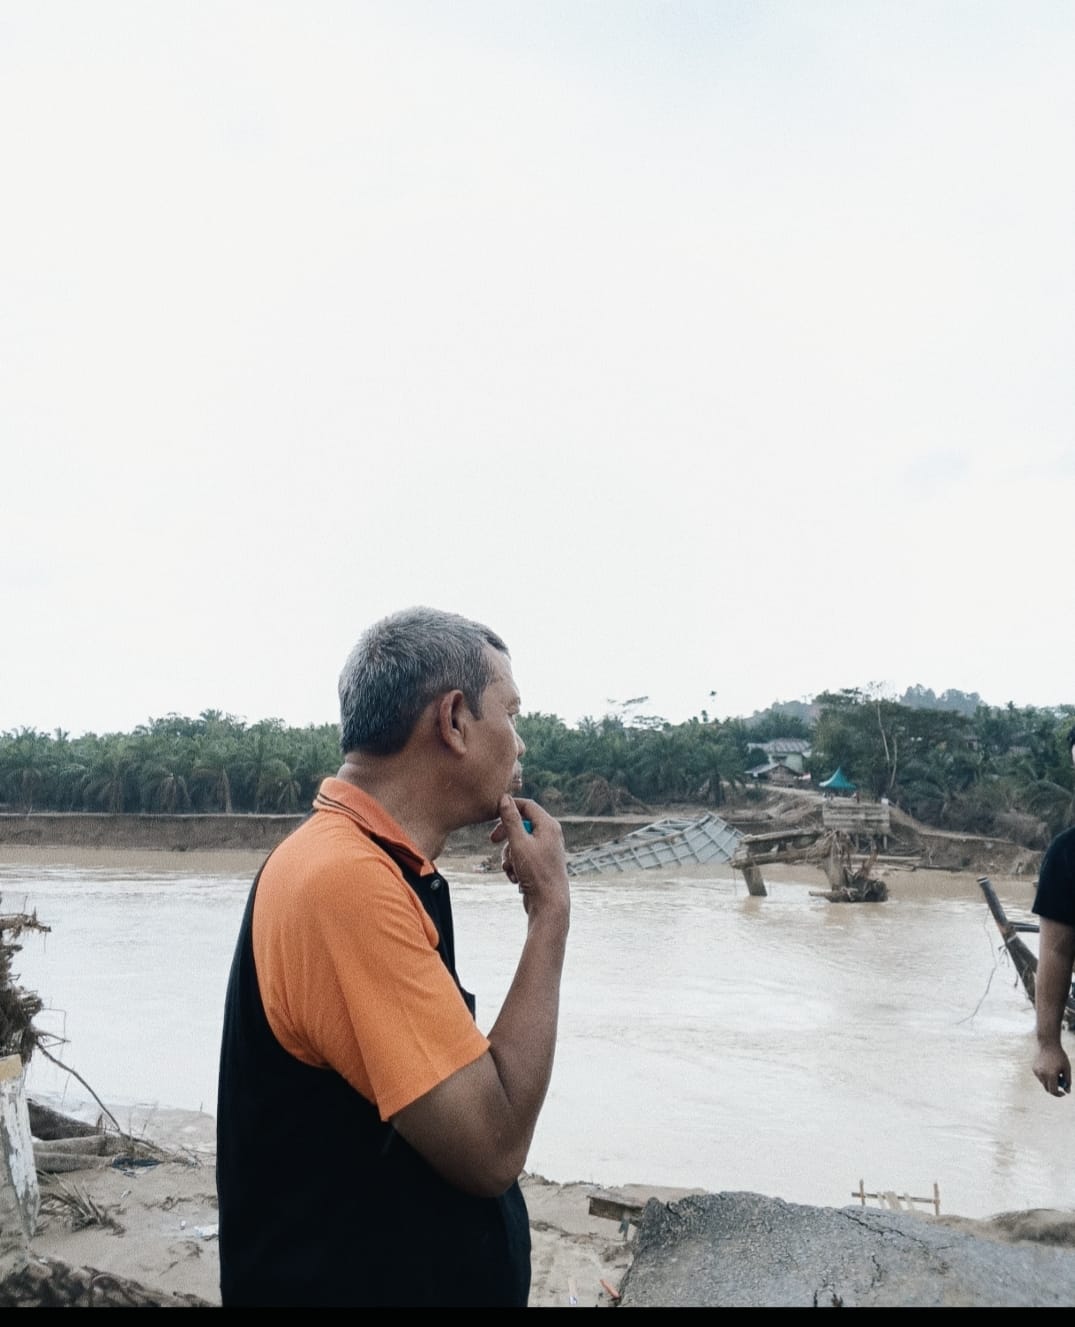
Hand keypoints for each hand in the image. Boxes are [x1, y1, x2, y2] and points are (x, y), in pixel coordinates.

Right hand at [489, 795, 569, 921]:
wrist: (548, 904)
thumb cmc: (536, 873)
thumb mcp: (519, 843)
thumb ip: (511, 820)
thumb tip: (505, 798)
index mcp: (549, 826)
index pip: (527, 805)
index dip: (509, 807)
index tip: (492, 814)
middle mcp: (550, 835)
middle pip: (521, 824)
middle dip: (506, 835)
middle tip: (492, 840)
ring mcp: (546, 850)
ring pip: (519, 843)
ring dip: (509, 855)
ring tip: (510, 869)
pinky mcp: (541, 864)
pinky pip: (522, 857)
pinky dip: (515, 865)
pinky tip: (515, 878)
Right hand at [1033, 1043, 1070, 1096]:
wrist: (1048, 1044)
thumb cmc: (1059, 1056)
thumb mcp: (1067, 1068)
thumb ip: (1068, 1081)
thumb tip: (1067, 1091)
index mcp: (1051, 1075)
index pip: (1053, 1091)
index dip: (1059, 1094)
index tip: (1063, 1093)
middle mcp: (1042, 1074)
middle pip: (1048, 1089)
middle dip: (1054, 1089)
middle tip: (1060, 1084)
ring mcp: (1037, 1072)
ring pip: (1044, 1083)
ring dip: (1050, 1082)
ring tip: (1055, 1071)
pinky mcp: (1034, 1068)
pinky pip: (1040, 1077)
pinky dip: (1045, 1076)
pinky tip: (1048, 1066)